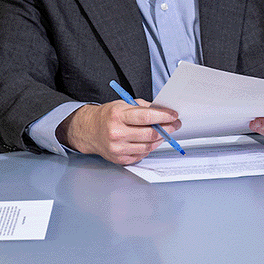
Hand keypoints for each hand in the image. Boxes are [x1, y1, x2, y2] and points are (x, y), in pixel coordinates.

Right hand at [61, 100, 181, 164]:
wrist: (89, 131)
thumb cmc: (108, 116)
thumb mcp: (123, 104)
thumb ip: (143, 107)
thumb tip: (163, 111)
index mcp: (117, 116)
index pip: (146, 117)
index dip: (163, 117)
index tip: (174, 115)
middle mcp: (116, 133)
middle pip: (149, 134)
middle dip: (167, 129)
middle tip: (175, 124)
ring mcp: (117, 148)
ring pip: (148, 146)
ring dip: (160, 139)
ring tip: (165, 132)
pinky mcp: (119, 159)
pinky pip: (142, 154)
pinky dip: (150, 147)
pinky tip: (151, 141)